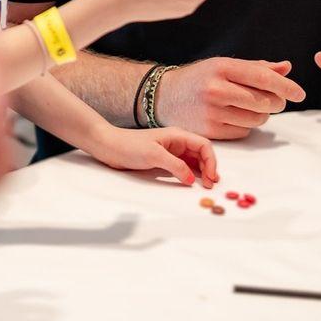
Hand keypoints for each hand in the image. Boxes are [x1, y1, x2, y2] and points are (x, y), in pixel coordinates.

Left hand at [87, 124, 218, 187]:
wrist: (108, 145)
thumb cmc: (129, 145)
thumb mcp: (154, 155)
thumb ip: (175, 166)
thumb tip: (191, 179)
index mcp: (177, 135)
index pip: (203, 145)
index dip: (211, 161)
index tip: (211, 177)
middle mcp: (176, 142)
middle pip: (200, 153)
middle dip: (208, 167)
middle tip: (210, 185)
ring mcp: (169, 151)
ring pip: (193, 160)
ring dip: (201, 171)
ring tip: (206, 185)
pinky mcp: (162, 159)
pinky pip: (182, 166)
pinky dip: (190, 173)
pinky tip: (191, 181)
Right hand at [154, 58, 305, 139]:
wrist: (165, 97)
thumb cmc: (200, 79)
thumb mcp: (223, 65)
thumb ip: (256, 67)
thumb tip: (287, 68)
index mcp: (222, 67)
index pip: (263, 78)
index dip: (286, 86)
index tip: (300, 93)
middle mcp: (216, 89)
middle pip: (265, 101)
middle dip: (275, 102)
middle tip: (273, 100)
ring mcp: (212, 112)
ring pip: (257, 119)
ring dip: (262, 115)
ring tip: (250, 107)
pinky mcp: (210, 131)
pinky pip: (244, 132)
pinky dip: (246, 126)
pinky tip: (235, 117)